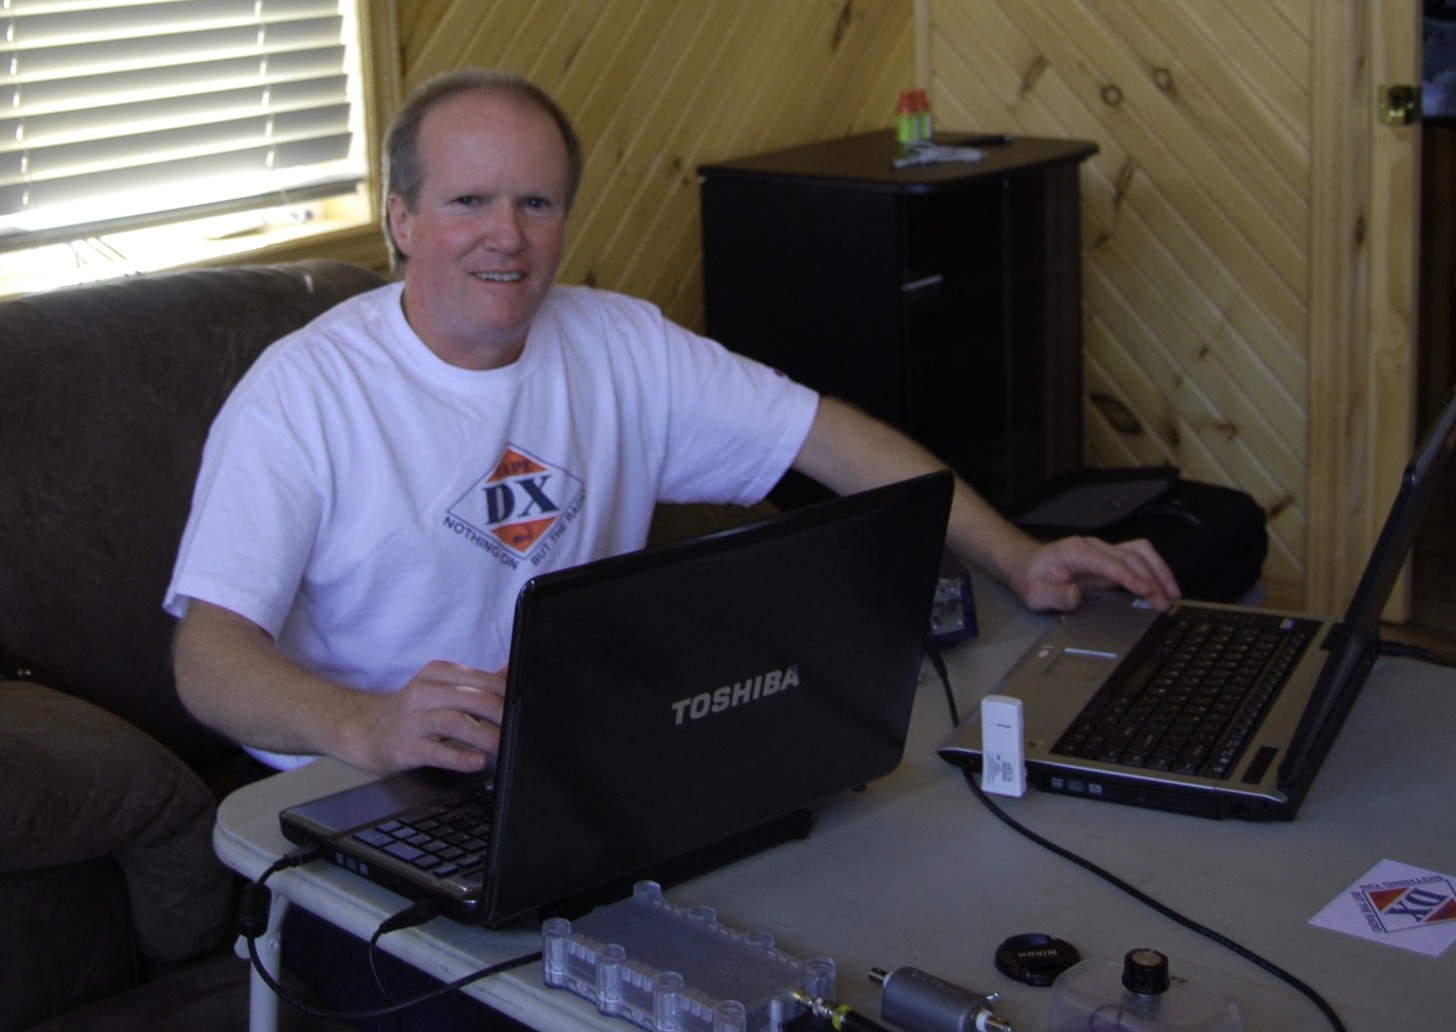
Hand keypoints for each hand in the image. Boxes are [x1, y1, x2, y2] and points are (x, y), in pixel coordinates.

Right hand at [349, 661, 507, 774]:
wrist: (366, 731)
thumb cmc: (413, 710)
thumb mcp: (443, 688)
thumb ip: (477, 681)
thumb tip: (511, 671)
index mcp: (437, 672)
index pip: (481, 679)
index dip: (507, 693)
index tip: (524, 706)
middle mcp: (424, 692)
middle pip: (473, 699)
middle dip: (501, 714)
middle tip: (519, 727)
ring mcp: (413, 720)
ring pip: (456, 723)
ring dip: (485, 736)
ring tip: (504, 746)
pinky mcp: (407, 747)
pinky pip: (438, 752)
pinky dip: (461, 758)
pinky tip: (477, 762)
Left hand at [1013, 535, 1181, 612]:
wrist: (1025, 564)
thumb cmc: (1030, 576)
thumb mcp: (1035, 593)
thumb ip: (1055, 595)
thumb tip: (1076, 597)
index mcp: (1076, 552)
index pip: (1112, 563)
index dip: (1133, 578)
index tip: (1148, 593)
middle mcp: (1093, 547)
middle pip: (1132, 557)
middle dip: (1152, 579)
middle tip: (1164, 603)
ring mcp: (1102, 551)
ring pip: (1140, 553)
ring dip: (1159, 571)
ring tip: (1172, 593)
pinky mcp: (1108, 559)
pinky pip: (1136, 559)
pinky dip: (1153, 570)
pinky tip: (1161, 586)